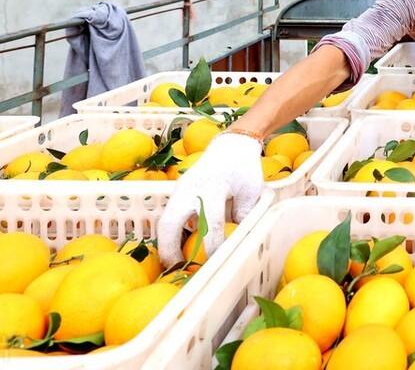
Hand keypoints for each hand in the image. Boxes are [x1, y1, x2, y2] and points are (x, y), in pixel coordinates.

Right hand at [157, 132, 263, 265]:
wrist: (231, 144)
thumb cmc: (243, 168)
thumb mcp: (251, 190)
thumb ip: (244, 214)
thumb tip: (237, 241)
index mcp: (212, 188)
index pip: (210, 224)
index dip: (212, 246)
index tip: (215, 262)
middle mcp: (190, 190)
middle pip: (170, 224)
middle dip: (170, 249)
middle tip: (177, 269)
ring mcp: (179, 190)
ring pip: (164, 220)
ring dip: (166, 242)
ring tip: (174, 263)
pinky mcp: (176, 192)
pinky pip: (168, 214)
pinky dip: (169, 232)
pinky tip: (177, 247)